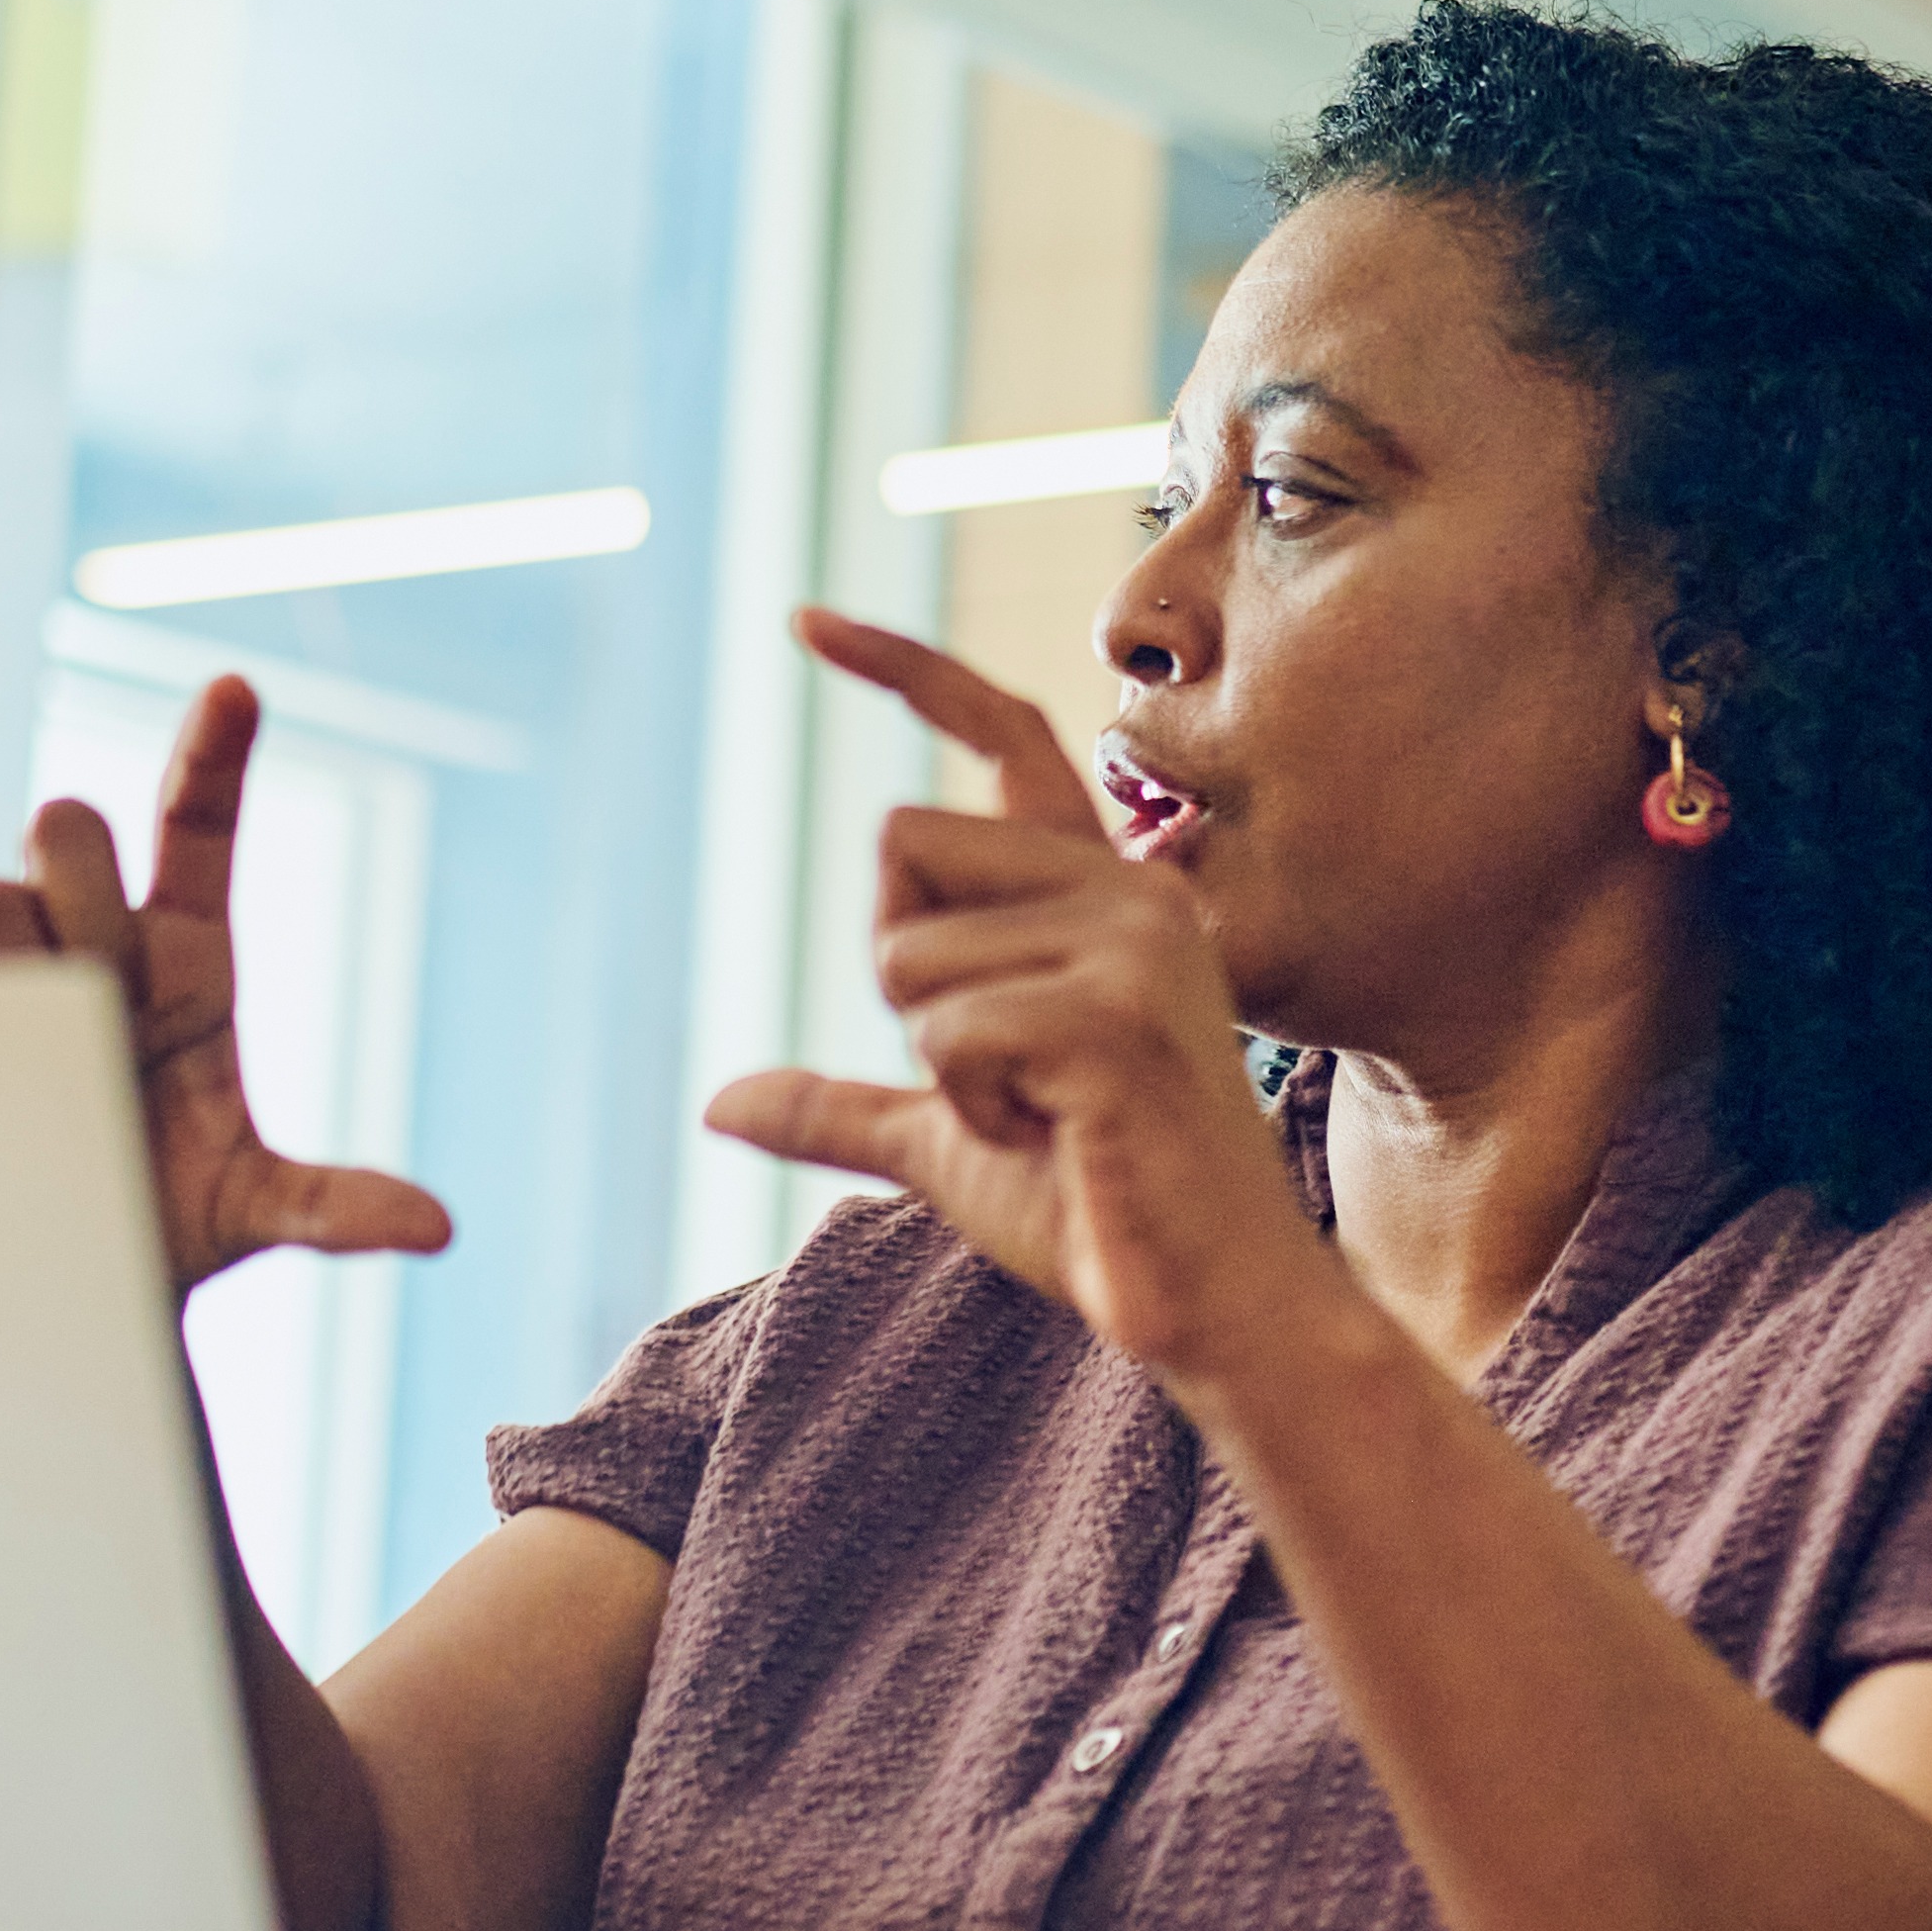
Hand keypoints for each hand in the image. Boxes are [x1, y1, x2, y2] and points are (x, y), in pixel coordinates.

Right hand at [0, 673, 455, 1298]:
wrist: (70, 1274)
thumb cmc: (176, 1220)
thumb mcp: (258, 1213)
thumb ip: (335, 1207)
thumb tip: (435, 1231)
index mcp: (186, 956)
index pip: (197, 824)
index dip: (214, 751)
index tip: (237, 689)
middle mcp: (93, 942)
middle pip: (62, 827)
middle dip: (69, 872)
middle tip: (92, 976)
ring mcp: (3, 974)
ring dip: (4, 963)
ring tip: (32, 1060)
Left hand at [702, 612, 1346, 1380]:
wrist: (1210, 1311)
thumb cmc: (1096, 1217)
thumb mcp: (947, 1142)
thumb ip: (849, 1107)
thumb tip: (721, 1104)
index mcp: (1102, 893)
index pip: (1002, 736)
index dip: (902, 670)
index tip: (800, 619)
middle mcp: (1128, 889)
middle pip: (902, 842)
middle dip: (903, 971)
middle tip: (998, 1070)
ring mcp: (1133, 945)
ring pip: (907, 951)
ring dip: (942, 1062)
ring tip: (1045, 1115)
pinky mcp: (1116, 1019)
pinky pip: (947, 1034)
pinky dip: (970, 1108)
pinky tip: (1057, 1138)